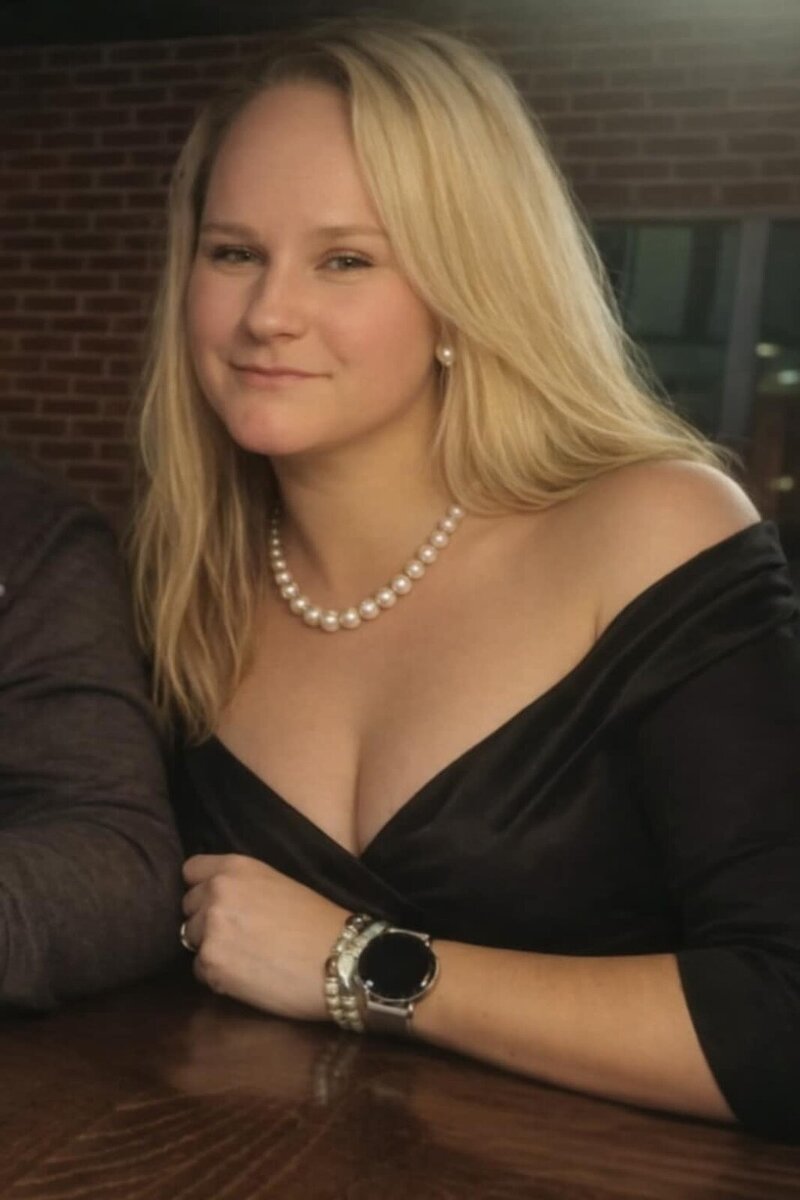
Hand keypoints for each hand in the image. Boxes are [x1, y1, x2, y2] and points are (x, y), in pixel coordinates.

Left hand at [181, 854, 347, 1020]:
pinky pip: (200, 970)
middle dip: (206, 920)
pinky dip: (218, 976)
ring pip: (192, 940)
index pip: (190, 870)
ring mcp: (210, 929)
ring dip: (212, 949)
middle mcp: (216, 892)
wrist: (340, 960)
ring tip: (247, 957)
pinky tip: (248, 975)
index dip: (202, 888)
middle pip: (188, 907)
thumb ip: (241, 885)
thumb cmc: (317, 922)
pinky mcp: (211, 965)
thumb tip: (215, 900)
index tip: (218, 901)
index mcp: (235, 867)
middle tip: (239, 934)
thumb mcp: (277, 883)